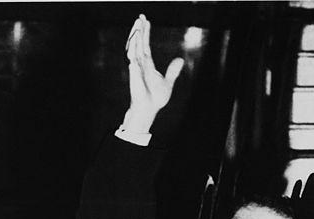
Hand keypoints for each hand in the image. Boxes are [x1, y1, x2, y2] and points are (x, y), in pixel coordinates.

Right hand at [122, 15, 183, 133]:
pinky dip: (134, 45)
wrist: (149, 108)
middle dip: (140, 29)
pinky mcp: (134, 71)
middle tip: (141, 16)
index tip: (146, 22)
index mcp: (147, 64)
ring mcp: (136, 66)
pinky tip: (135, 36)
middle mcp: (140, 63)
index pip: (145, 45)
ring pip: (135, 46)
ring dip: (136, 34)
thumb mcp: (168, 82)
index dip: (146, 33)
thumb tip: (180, 60)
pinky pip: (133, 55)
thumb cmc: (155, 98)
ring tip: (138, 22)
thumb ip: (172, 71)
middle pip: (139, 42)